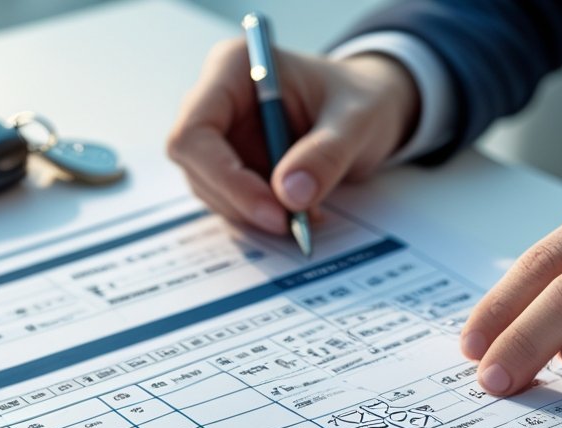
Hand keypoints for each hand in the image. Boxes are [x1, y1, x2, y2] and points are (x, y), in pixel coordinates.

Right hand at [167, 39, 419, 233]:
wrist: (366, 108)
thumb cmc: (360, 98)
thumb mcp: (358, 120)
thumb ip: (327, 153)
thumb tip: (290, 195)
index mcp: (232, 69)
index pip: (194, 134)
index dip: (225, 177)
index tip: (273, 210)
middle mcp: (216, 101)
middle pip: (198, 167)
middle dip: (242, 202)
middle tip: (292, 224)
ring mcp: (220, 137)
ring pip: (212, 191)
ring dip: (254, 214)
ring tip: (307, 215)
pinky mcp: (230, 166)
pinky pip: (231, 202)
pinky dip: (262, 216)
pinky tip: (300, 213)